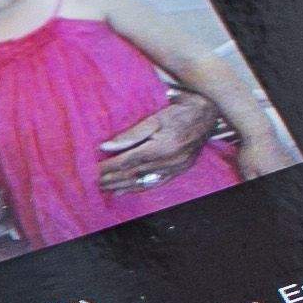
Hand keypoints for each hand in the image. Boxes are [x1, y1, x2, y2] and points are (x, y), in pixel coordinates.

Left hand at [96, 89, 223, 183]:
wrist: (209, 114)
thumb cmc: (181, 110)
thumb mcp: (155, 117)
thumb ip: (132, 134)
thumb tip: (107, 146)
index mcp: (160, 147)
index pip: (127, 161)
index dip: (108, 167)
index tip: (92, 170)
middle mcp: (167, 161)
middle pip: (133, 174)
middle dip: (111, 179)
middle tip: (93, 182)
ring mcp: (174, 168)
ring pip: (142, 181)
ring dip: (121, 186)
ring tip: (105, 188)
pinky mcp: (179, 170)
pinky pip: (156, 183)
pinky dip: (139, 188)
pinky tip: (125, 191)